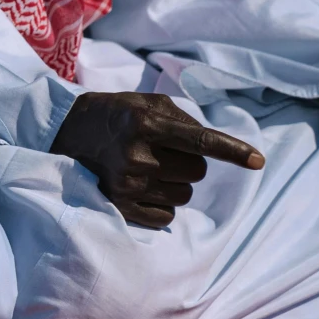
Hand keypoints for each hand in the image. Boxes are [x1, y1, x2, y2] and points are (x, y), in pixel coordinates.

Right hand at [52, 90, 261, 227]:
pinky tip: (140, 188)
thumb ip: (180, 118)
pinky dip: (161, 203)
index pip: (200, 140)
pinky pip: (166, 215)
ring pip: (184, 195)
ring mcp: (127, 183)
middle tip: (162, 153)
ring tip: (146, 169)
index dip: (233, 151)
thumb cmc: (110, 115)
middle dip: (188, 163)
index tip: (258, 161)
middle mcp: (138, 154)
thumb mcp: (142, 103)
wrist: (60, 133)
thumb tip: (213, 143)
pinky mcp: (120, 205)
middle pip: (197, 172)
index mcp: (146, 123)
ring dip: (174, 184)